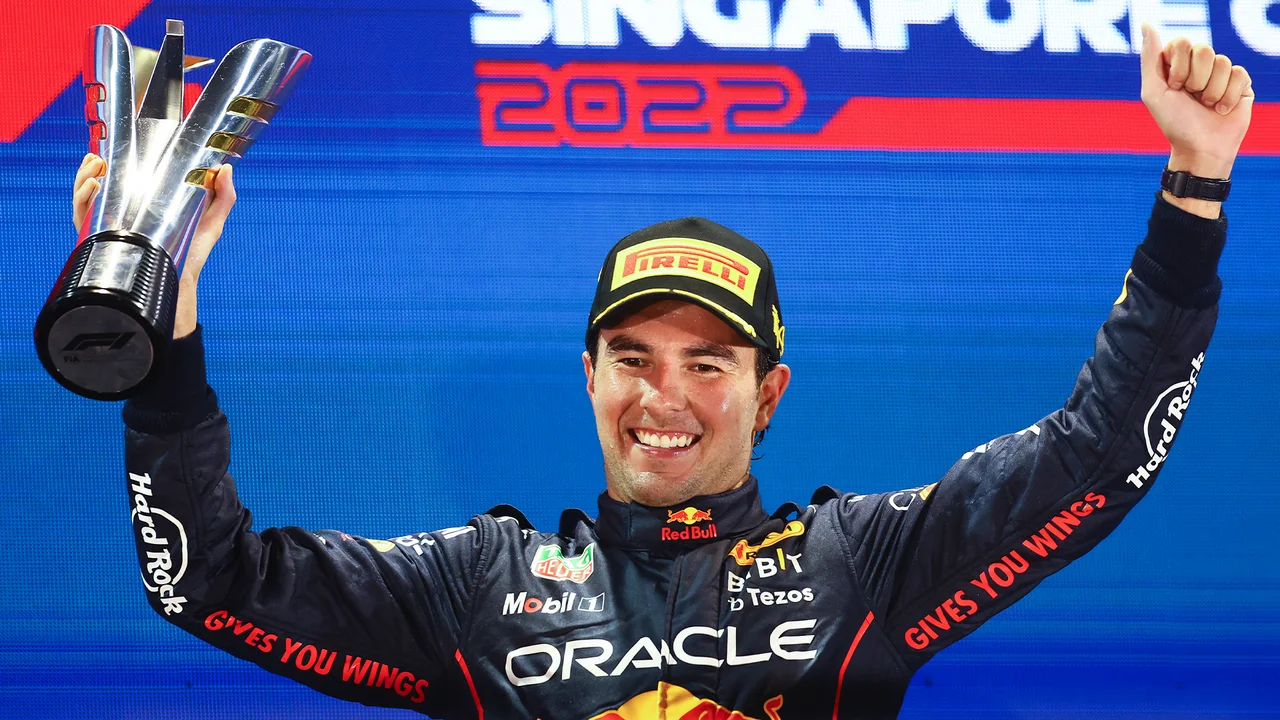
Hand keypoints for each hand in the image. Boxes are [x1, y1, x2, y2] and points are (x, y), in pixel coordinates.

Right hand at [72, 154, 236, 284]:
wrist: (179, 282)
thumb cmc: (194, 253)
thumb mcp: (212, 222)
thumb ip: (224, 196)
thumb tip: (226, 168)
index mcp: (146, 204)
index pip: (123, 177)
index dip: (115, 160)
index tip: (117, 146)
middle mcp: (124, 213)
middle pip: (98, 183)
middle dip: (92, 167)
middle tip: (99, 158)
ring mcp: (111, 225)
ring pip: (86, 196)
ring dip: (84, 177)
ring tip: (95, 169)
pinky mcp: (102, 240)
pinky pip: (82, 217)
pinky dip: (81, 199)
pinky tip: (93, 187)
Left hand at [1140, 23, 1253, 179]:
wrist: (1200, 148)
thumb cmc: (1174, 123)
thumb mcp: (1153, 91)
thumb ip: (1150, 57)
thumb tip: (1146, 24)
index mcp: (1177, 63)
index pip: (1182, 43)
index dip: (1179, 67)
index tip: (1175, 87)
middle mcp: (1199, 65)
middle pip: (1203, 49)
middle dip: (1195, 79)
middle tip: (1192, 97)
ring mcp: (1221, 73)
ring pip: (1222, 62)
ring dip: (1211, 91)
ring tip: (1206, 106)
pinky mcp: (1241, 83)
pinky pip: (1239, 74)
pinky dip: (1227, 96)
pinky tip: (1222, 109)